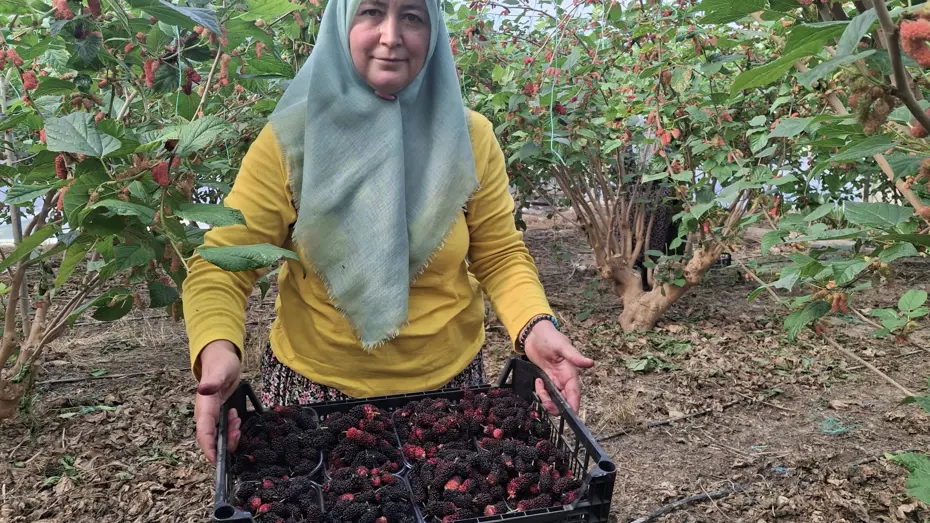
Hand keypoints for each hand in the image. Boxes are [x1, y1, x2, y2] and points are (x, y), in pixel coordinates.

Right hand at [194, 340, 241, 463]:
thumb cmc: (220, 363)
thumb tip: (203, 389)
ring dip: (230, 435)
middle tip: (238, 432)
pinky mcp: (220, 414)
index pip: (204, 432)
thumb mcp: (220, 370)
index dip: (208, 447)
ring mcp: (213, 414)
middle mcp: (206, 413)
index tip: (216, 460)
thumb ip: (213, 381)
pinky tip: (238, 421)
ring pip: (218, 435)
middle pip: (211, 438)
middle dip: (225, 442)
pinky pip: (224, 428)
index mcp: (204, 406)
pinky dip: (232, 429)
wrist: (222, 358)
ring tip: (238, 423)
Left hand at [523, 320, 593, 415]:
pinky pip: (546, 394)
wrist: (534, 334)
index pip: (575, 394)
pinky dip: (541, 393)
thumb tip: (590, 363)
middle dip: (555, 406)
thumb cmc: (550, 337)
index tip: (571, 417)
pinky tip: (537, 382)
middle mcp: (565, 380)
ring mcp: (555, 381)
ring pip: (555, 400)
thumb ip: (574, 356)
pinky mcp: (546, 380)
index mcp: (571, 374)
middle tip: (545, 400)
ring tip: (539, 388)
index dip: (574, 406)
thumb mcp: (562, 346)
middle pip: (565, 402)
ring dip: (547, 400)